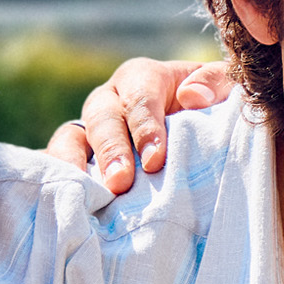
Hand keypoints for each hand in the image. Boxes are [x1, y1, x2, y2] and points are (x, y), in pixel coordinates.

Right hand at [41, 59, 233, 192]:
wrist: (194, 127)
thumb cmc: (209, 106)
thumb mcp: (223, 88)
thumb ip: (215, 83)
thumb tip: (193, 96)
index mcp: (142, 78)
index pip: (139, 98)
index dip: (145, 128)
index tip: (155, 161)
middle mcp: (110, 100)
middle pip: (102, 120)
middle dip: (111, 152)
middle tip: (120, 184)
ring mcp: (89, 128)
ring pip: (70, 139)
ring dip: (75, 166)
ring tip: (87, 196)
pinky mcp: (78, 156)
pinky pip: (60, 165)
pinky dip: (61, 181)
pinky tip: (68, 205)